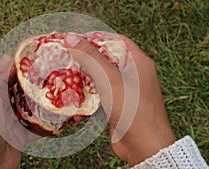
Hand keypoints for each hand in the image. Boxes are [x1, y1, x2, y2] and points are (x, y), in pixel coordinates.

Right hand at [64, 33, 175, 165]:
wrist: (144, 147)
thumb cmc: (132, 108)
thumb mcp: (109, 79)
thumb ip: (90, 57)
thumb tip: (70, 37)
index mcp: (138, 62)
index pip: (115, 40)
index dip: (95, 38)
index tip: (75, 40)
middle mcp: (133, 74)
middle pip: (105, 60)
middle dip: (85, 61)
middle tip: (65, 59)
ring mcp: (125, 91)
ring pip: (100, 79)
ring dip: (83, 81)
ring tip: (64, 79)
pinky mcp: (117, 106)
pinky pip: (100, 96)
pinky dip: (87, 98)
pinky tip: (74, 103)